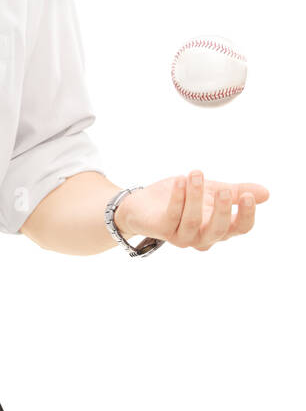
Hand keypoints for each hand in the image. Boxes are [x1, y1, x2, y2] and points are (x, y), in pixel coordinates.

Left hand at [115, 171, 268, 250]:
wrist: (143, 203)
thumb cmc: (181, 198)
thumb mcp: (211, 191)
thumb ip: (234, 193)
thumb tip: (266, 193)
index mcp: (218, 227)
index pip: (239, 228)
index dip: (246, 214)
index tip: (248, 195)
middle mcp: (202, 236)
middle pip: (219, 230)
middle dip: (222, 210)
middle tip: (223, 190)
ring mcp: (181, 236)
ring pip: (192, 221)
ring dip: (195, 197)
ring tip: (196, 173)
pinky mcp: (162, 229)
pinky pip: (172, 215)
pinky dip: (177, 197)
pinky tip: (179, 180)